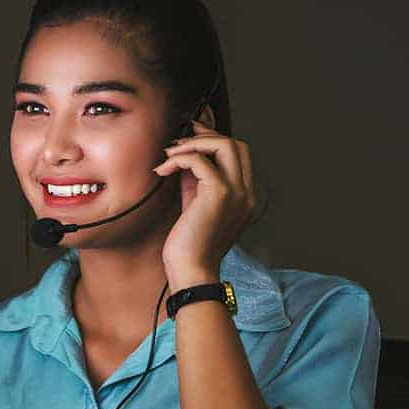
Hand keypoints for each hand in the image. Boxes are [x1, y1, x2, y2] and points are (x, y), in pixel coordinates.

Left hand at [153, 120, 255, 287]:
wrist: (192, 272)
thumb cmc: (190, 246)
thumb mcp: (195, 206)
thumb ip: (195, 181)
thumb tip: (184, 157)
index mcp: (244, 197)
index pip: (239, 154)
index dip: (214, 140)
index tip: (189, 138)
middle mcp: (245, 193)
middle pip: (236, 144)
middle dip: (205, 136)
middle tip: (179, 141)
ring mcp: (236, 193)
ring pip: (224, 145)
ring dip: (193, 144)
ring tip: (169, 155)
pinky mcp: (220, 195)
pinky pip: (200, 161)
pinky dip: (179, 159)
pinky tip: (163, 170)